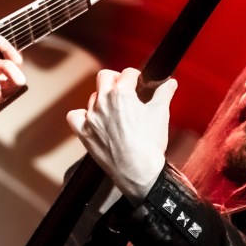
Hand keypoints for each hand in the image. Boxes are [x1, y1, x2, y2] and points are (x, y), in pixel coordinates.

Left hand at [66, 67, 176, 203]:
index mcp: (121, 93)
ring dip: (102, 99)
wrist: (139, 172)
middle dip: (116, 79)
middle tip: (125, 89)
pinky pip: (74, 116)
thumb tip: (170, 82)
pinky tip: (92, 119)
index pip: (127, 73)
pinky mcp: (84, 133)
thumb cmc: (150, 144)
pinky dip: (81, 115)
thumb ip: (164, 93)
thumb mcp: (160, 114)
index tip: (139, 83)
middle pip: (105, 77)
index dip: (135, 76)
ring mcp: (91, 117)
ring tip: (115, 109)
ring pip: (92, 97)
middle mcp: (103, 101)